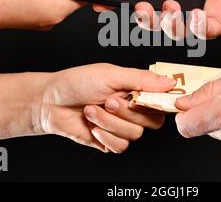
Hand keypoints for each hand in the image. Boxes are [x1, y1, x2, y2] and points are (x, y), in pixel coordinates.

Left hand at [32, 63, 175, 152]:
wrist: (50, 103)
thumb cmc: (77, 82)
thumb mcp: (110, 74)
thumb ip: (141, 79)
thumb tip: (170, 82)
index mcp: (136, 89)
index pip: (161, 100)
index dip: (158, 102)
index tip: (146, 99)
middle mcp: (132, 109)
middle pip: (152, 120)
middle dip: (127, 112)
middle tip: (108, 101)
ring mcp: (121, 126)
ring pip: (134, 134)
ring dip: (110, 122)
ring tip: (91, 110)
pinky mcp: (110, 141)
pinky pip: (120, 146)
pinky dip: (104, 135)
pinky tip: (91, 125)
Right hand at [133, 0, 220, 39]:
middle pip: (159, 13)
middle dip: (145, 15)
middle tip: (142, 7)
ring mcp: (203, 12)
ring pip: (175, 27)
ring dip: (166, 22)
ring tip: (170, 6)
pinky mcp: (218, 24)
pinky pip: (199, 32)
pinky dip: (192, 27)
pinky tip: (194, 13)